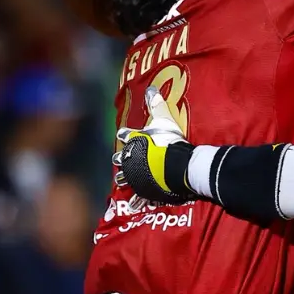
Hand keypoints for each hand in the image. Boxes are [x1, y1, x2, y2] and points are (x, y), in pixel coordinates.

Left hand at [114, 88, 195, 206]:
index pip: (127, 135)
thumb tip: (151, 87)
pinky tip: (132, 205)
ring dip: (123, 178)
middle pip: (122, 157)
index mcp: (135, 141)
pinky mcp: (144, 189)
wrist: (174, 165)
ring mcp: (136, 175)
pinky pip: (139, 196)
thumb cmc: (169, 141)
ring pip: (126, 177)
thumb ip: (156, 104)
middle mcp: (132, 158)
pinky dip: (137, 200)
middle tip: (118, 159)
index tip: (122, 134)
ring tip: (120, 180)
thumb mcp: (164, 119)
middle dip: (121, 158)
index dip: (126, 134)